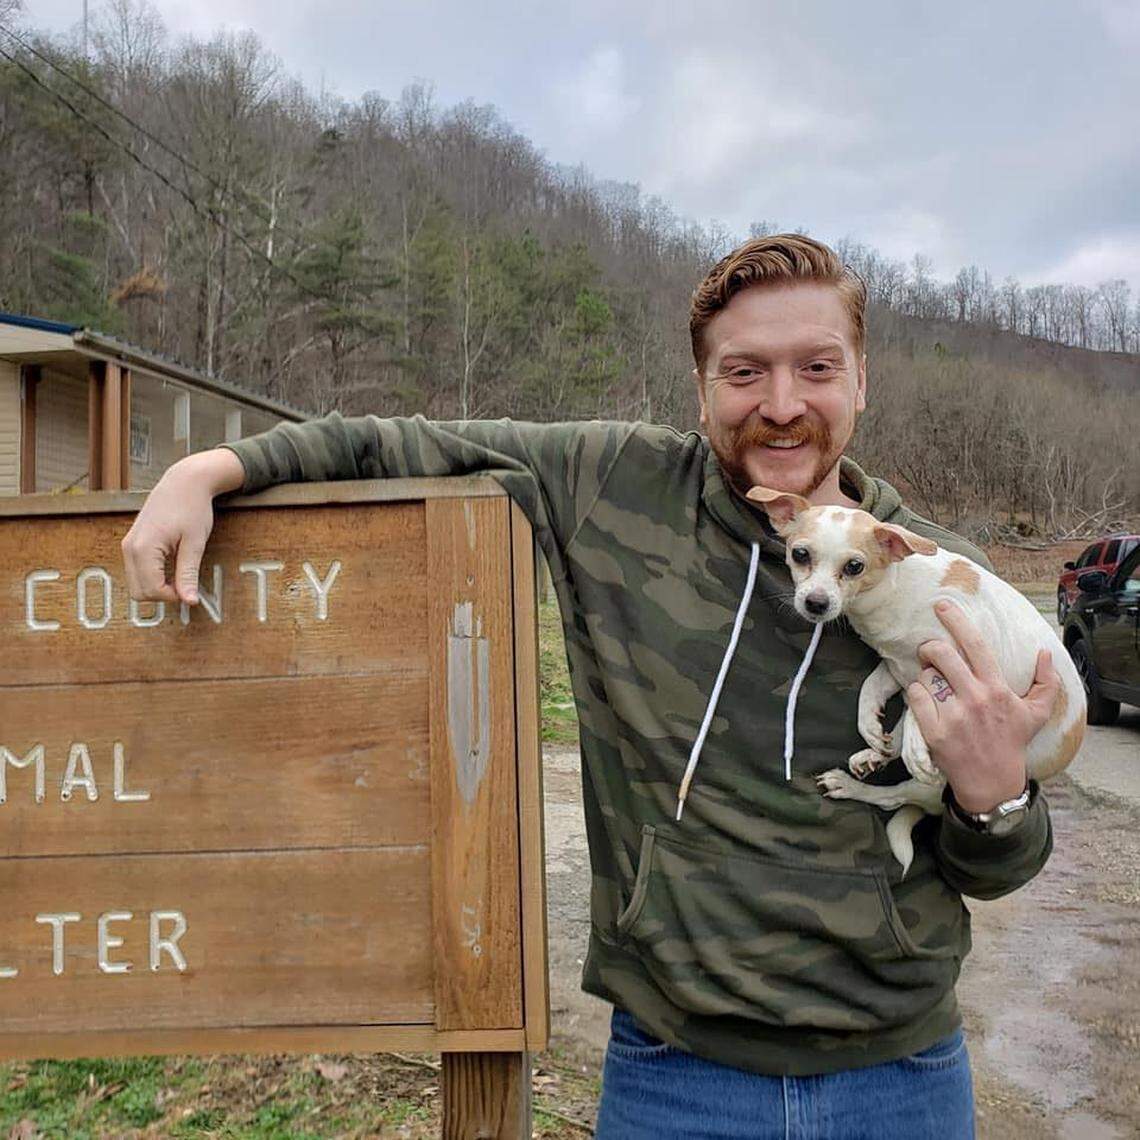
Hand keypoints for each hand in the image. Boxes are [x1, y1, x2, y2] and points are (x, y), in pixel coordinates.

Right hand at [120, 448, 244, 604]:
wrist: (184, 482)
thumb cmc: (192, 508)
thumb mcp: (195, 543)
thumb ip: (188, 574)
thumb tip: (189, 600)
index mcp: (143, 548)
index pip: (152, 590)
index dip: (173, 596)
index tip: (191, 589)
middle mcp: (129, 548)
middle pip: (139, 592)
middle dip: (163, 595)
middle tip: (186, 584)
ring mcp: (128, 545)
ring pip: (136, 584)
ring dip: (157, 586)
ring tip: (180, 574)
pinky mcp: (131, 543)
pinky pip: (137, 571)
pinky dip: (152, 576)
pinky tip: (171, 566)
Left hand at [906, 600, 1060, 812]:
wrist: (992, 782)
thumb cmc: (1011, 742)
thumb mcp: (1036, 713)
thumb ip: (1046, 682)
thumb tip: (1044, 652)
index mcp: (997, 689)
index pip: (974, 645)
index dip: (956, 621)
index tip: (942, 605)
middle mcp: (975, 699)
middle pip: (941, 655)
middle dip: (929, 647)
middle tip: (929, 652)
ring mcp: (953, 716)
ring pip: (925, 676)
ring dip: (925, 676)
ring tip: (934, 685)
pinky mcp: (934, 732)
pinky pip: (915, 697)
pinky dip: (917, 694)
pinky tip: (925, 701)